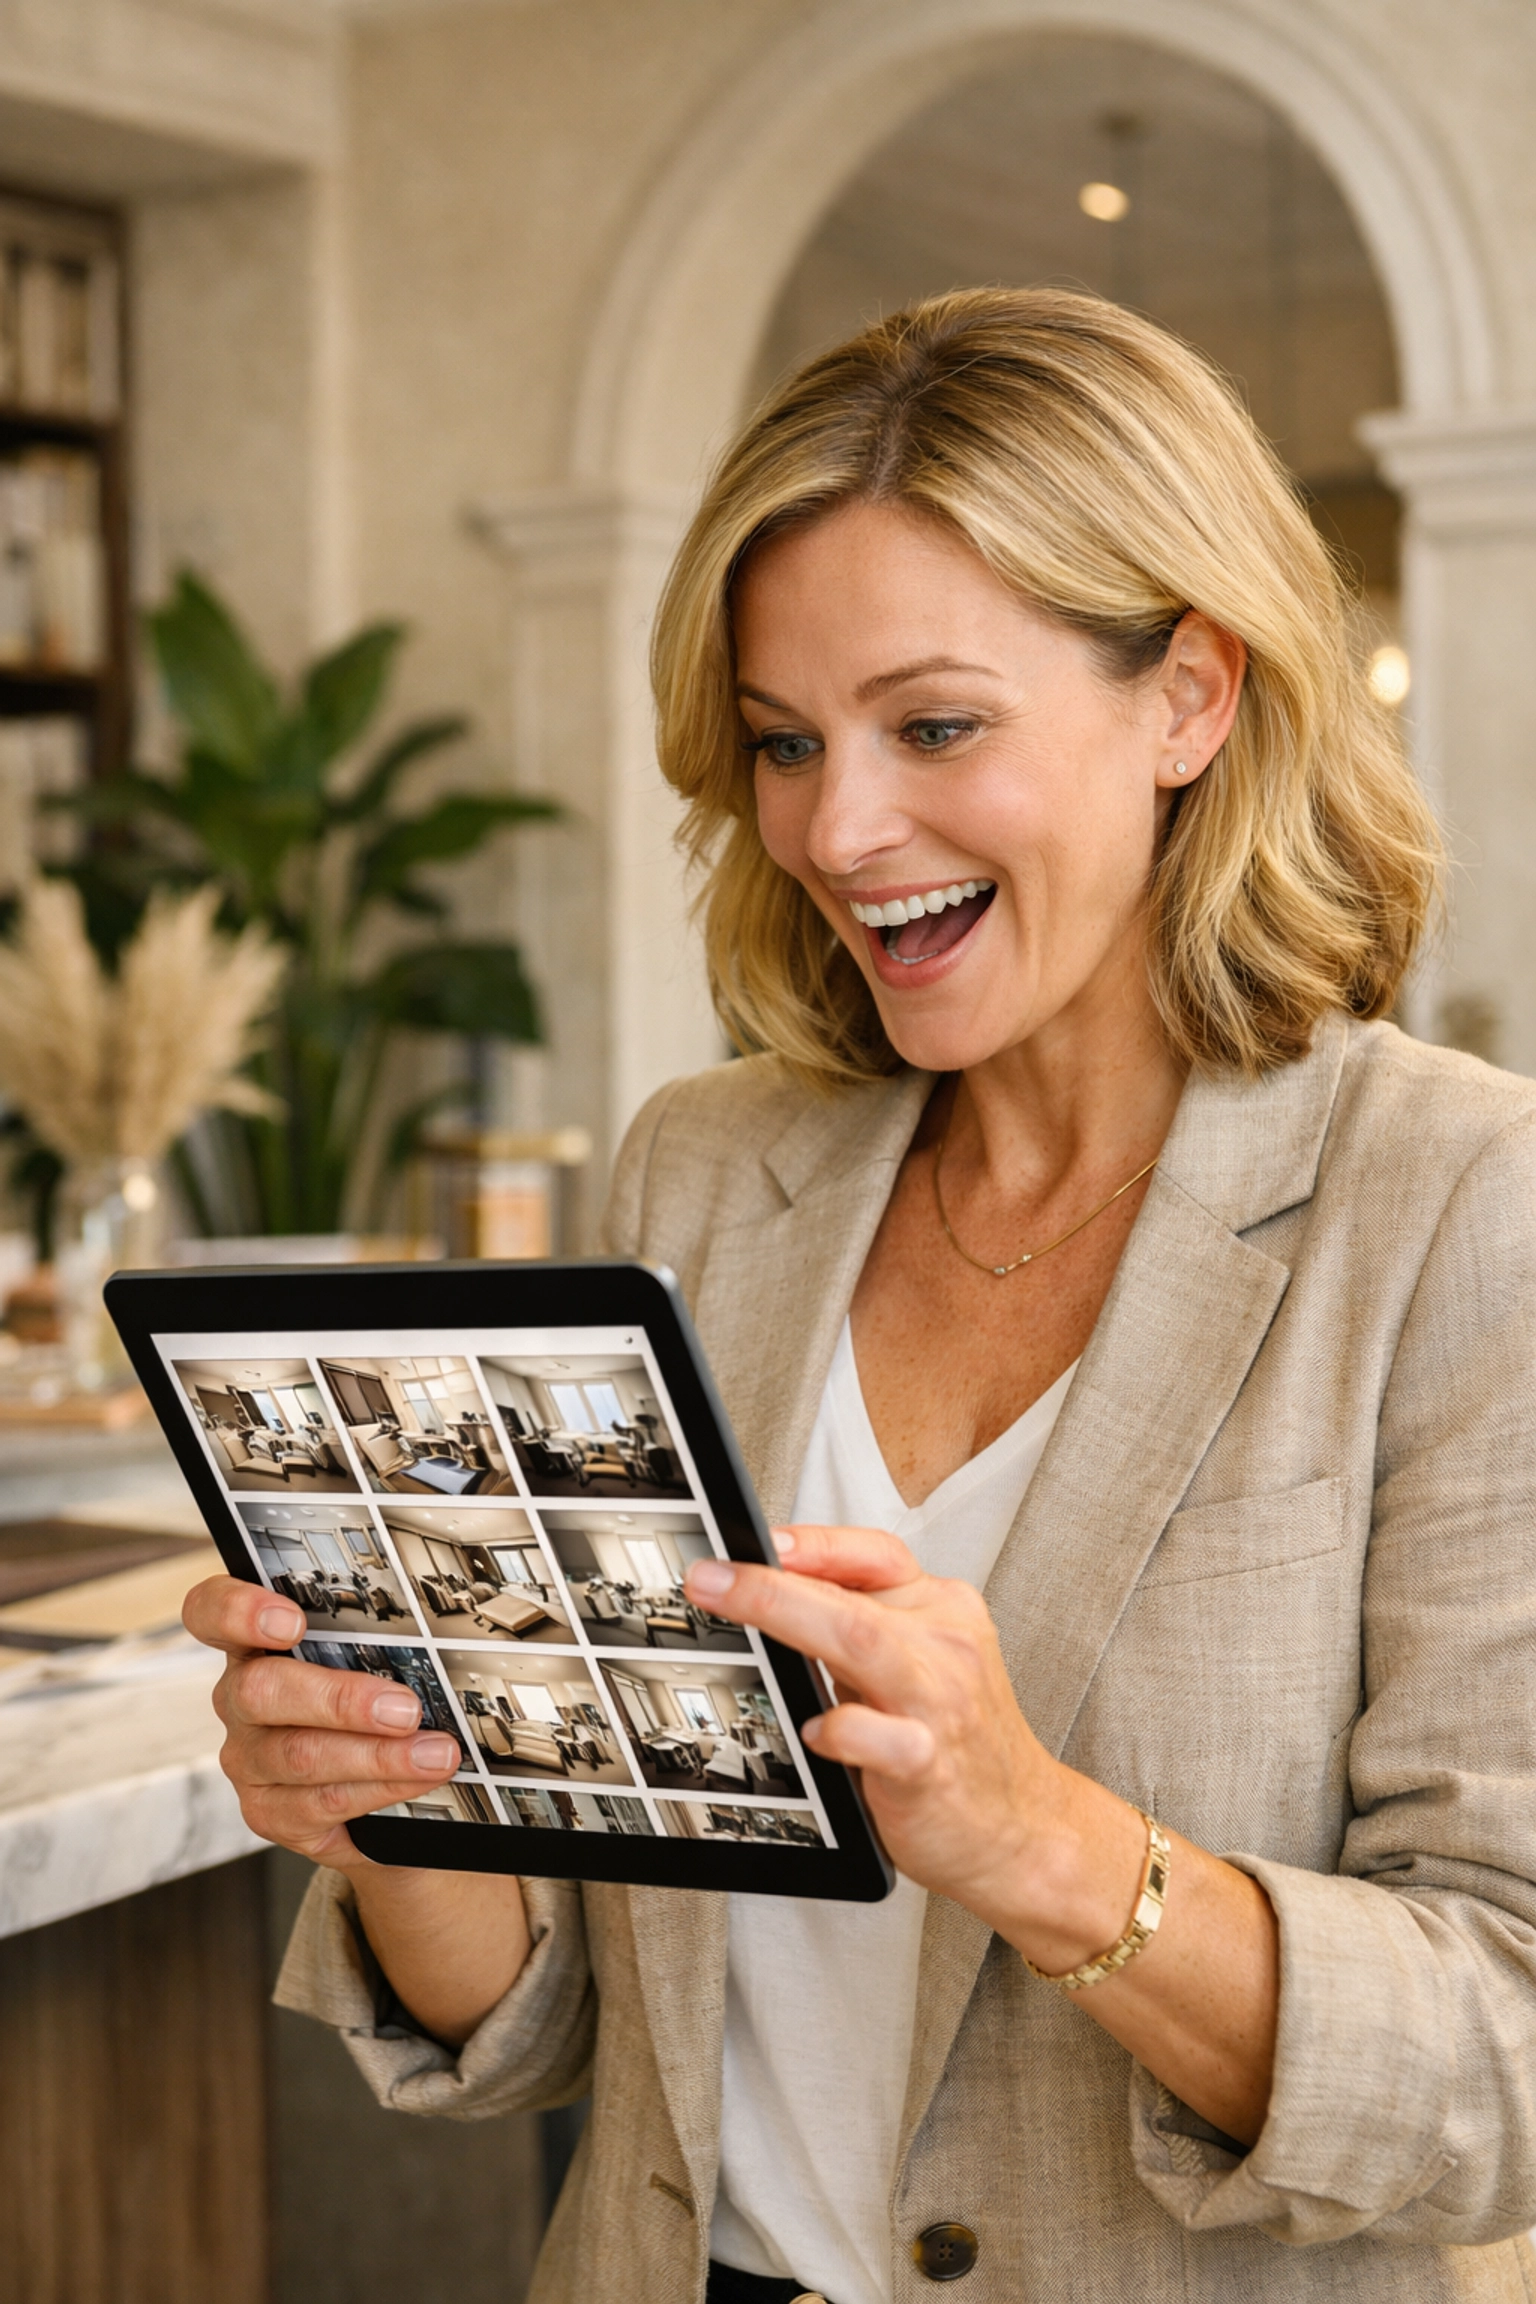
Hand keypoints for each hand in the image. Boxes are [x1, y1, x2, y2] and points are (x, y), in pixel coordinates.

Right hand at [181, 1575, 460, 1875]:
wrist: (370, 1783)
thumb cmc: (367, 1701)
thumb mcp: (365, 1658)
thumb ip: (378, 1639)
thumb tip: (435, 1632)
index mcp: (253, 1644)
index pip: (211, 1612)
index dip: (239, 1611)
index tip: (292, 1621)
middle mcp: (239, 1700)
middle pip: (262, 1691)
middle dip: (342, 1700)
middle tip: (405, 1709)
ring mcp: (249, 1760)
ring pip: (300, 1755)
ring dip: (378, 1755)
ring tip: (435, 1753)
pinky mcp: (268, 1812)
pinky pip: (321, 1803)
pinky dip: (378, 1791)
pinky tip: (416, 1782)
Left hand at [685, 1526, 1280, 2145]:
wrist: (1024, 1830)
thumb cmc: (959, 1744)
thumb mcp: (925, 1664)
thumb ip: (863, 1628)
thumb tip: (770, 1596)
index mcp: (944, 1610)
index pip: (876, 1553)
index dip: (812, 1542)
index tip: (754, 1537)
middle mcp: (947, 1645)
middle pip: (852, 1595)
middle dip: (771, 1580)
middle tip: (708, 1577)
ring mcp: (942, 1702)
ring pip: (860, 1639)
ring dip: (786, 1616)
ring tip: (728, 1606)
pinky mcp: (930, 1763)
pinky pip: (876, 1735)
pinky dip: (839, 1727)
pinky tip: (817, 1732)